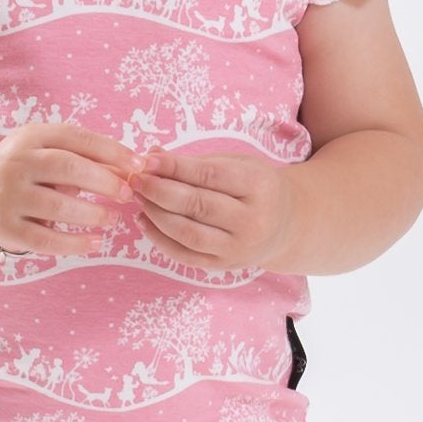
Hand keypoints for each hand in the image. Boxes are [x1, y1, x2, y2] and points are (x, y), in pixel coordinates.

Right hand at [0, 124, 143, 255]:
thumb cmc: (27, 171)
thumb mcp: (47, 153)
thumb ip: (85, 159)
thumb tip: (133, 170)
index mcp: (30, 137)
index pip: (76, 138)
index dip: (111, 150)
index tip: (139, 164)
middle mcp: (15, 163)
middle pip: (67, 167)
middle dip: (104, 181)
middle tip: (128, 194)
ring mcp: (8, 196)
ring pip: (58, 206)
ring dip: (92, 214)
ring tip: (113, 219)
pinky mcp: (5, 228)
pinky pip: (45, 239)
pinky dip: (75, 244)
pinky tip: (96, 243)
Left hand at [126, 144, 299, 271]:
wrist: (287, 225)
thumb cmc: (257, 187)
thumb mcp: (238, 164)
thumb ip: (196, 162)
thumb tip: (153, 155)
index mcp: (258, 186)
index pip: (208, 176)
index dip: (174, 168)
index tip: (147, 160)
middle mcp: (252, 220)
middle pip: (196, 205)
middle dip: (159, 191)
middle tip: (135, 179)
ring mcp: (239, 247)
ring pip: (188, 233)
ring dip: (156, 215)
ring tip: (139, 198)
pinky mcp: (225, 266)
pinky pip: (186, 255)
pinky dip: (160, 239)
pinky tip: (145, 222)